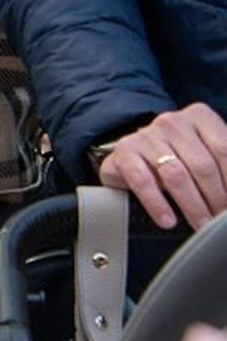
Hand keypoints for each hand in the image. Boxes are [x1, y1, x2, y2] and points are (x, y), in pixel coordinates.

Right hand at [96, 104, 226, 229]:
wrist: (134, 156)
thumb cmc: (178, 158)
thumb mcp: (206, 154)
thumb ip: (222, 165)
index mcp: (199, 116)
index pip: (223, 150)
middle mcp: (172, 122)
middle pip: (202, 166)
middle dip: (216, 198)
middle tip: (218, 221)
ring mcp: (146, 136)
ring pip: (176, 175)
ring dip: (192, 206)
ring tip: (200, 224)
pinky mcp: (124, 152)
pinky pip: (143, 182)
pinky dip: (157, 204)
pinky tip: (168, 220)